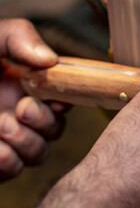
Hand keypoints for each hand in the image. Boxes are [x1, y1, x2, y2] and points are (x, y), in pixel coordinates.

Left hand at [0, 19, 66, 180]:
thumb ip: (20, 37)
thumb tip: (51, 59)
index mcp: (23, 86)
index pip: (61, 98)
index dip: (66, 99)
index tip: (55, 95)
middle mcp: (18, 114)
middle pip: (55, 129)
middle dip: (45, 121)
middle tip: (22, 108)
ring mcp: (5, 139)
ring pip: (39, 153)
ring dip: (29, 142)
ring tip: (3, 125)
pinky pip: (13, 169)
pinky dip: (9, 161)